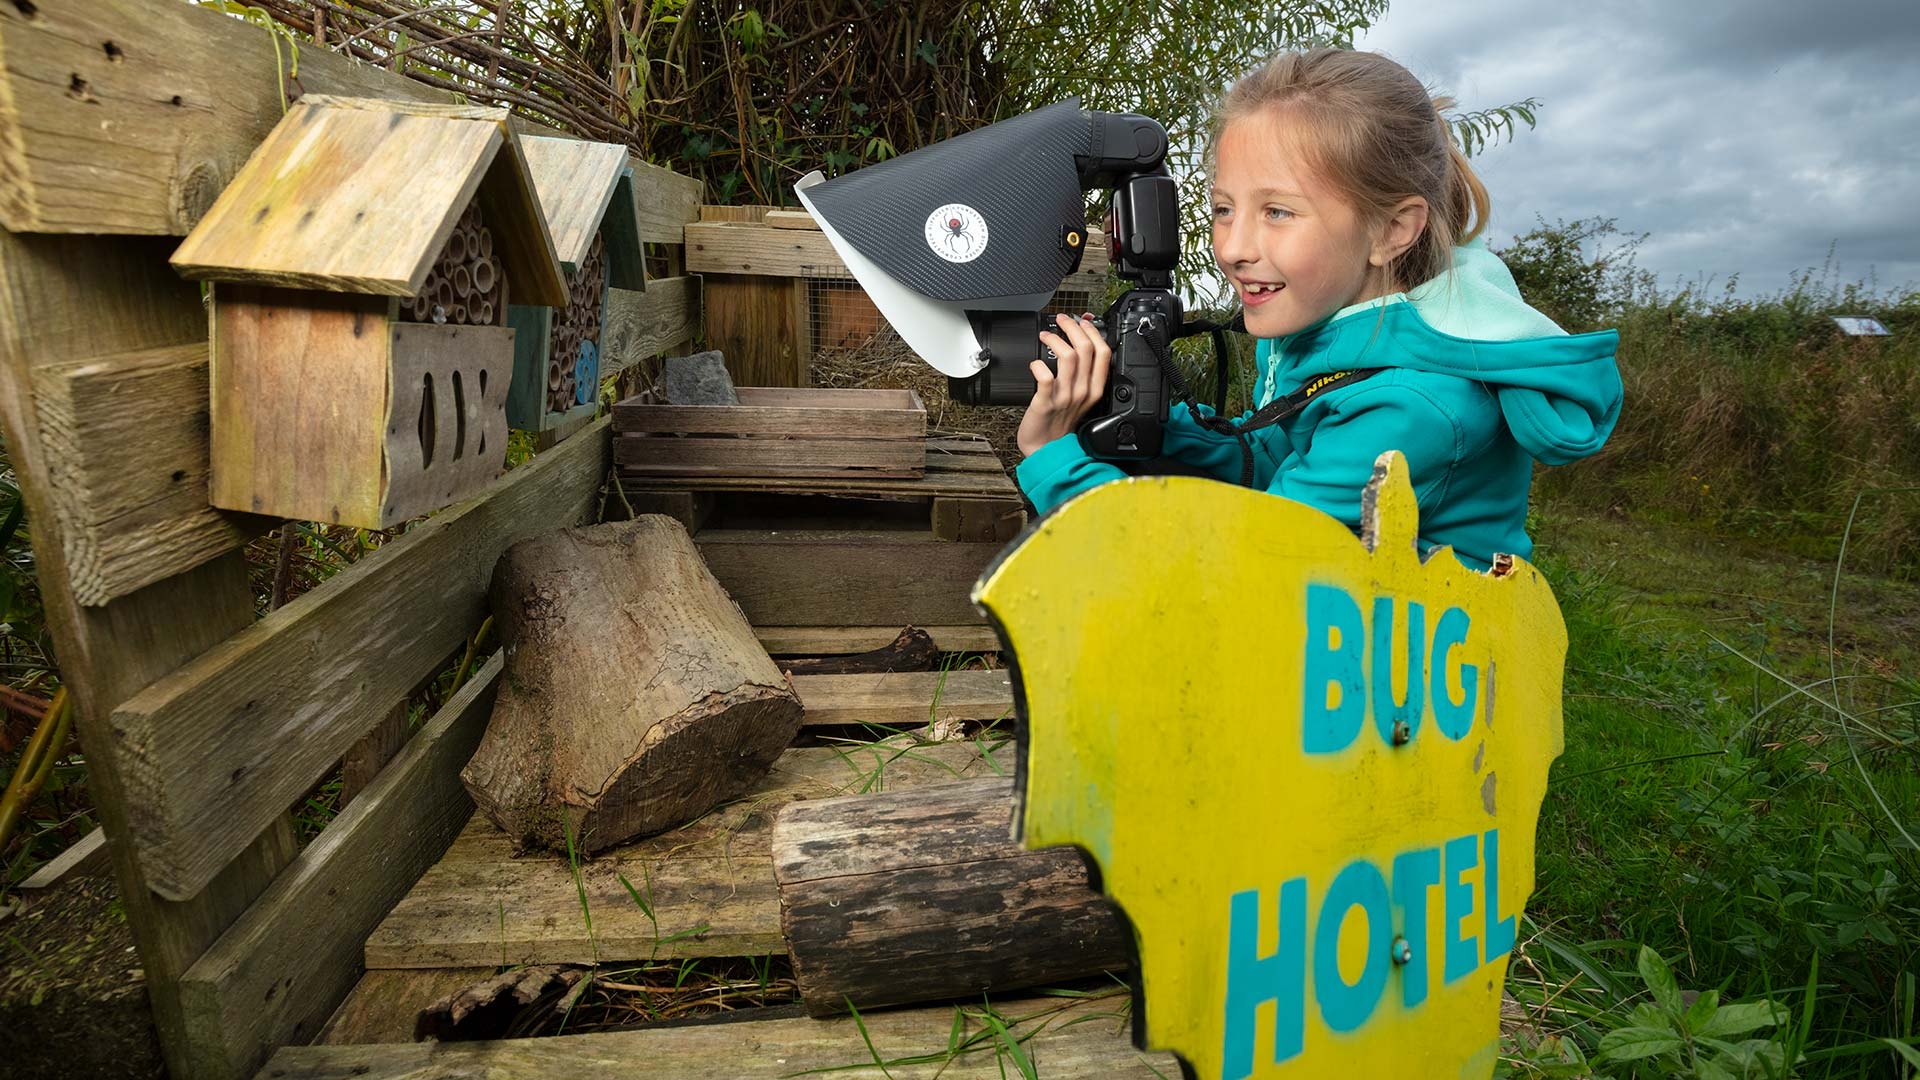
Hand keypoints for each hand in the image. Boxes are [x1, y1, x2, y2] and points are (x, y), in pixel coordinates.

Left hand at [1016, 313, 1109, 455]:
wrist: (1047, 449)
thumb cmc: (1061, 422)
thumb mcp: (1081, 397)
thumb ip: (1083, 373)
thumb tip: (1080, 344)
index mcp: (1095, 389)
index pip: (1103, 353)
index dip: (1093, 332)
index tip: (1082, 322)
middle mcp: (1083, 391)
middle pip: (1086, 349)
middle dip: (1073, 328)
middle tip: (1061, 321)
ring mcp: (1065, 397)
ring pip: (1068, 357)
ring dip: (1055, 340)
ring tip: (1045, 336)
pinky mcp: (1046, 402)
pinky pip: (1045, 377)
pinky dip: (1038, 365)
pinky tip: (1034, 363)